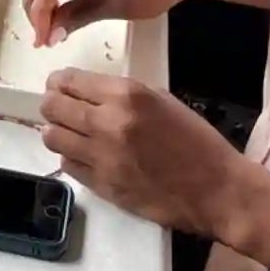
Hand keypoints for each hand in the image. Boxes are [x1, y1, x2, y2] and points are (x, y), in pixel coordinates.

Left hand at [40, 71, 248, 236]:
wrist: (217, 190)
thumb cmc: (196, 140)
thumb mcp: (161, 99)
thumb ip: (120, 93)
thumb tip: (86, 91)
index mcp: (126, 95)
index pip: (69, 81)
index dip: (59, 81)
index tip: (59, 85)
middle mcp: (108, 123)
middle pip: (53, 107)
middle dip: (52, 104)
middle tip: (59, 106)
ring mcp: (103, 158)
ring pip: (52, 137)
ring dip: (56, 130)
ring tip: (69, 131)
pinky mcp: (103, 187)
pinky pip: (68, 164)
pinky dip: (70, 156)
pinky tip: (83, 154)